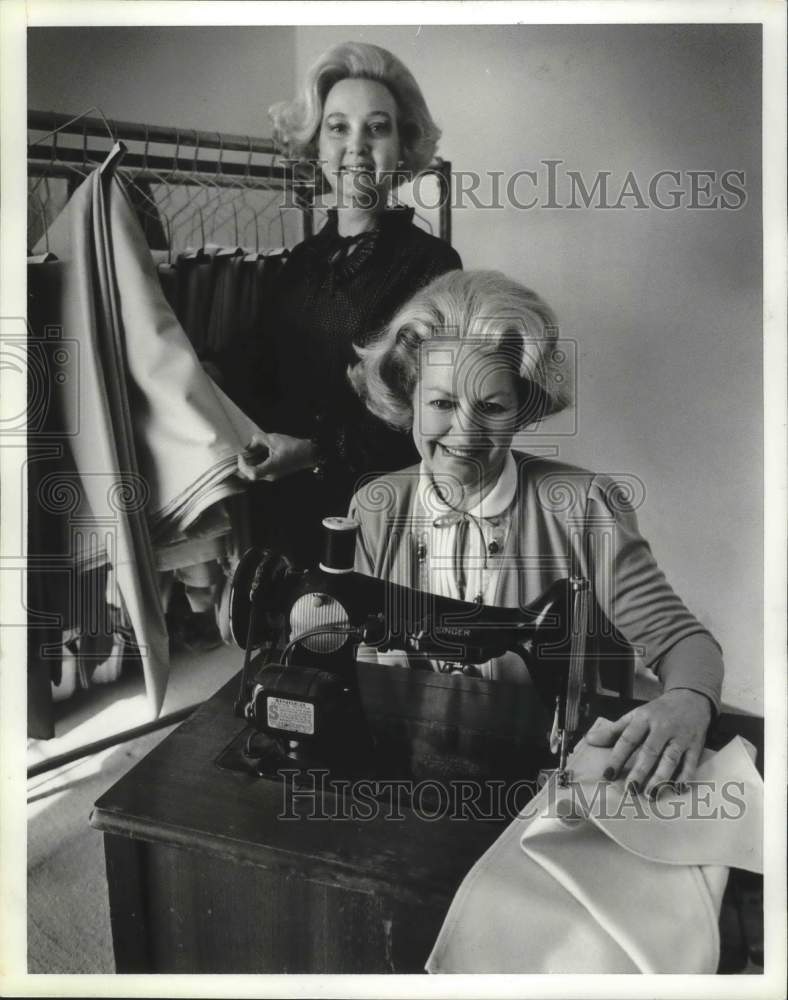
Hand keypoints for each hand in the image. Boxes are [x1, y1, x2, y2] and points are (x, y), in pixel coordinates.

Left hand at [236, 432, 315, 482]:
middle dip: (244, 463)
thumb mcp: (274, 439)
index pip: (250, 473)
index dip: (242, 465)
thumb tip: (249, 444)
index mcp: (271, 468)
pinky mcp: (274, 474)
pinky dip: (256, 463)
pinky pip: (260, 471)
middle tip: (245, 452)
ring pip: (254, 473)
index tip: (242, 454)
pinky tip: (260, 453)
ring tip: (253, 451)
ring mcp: (272, 476)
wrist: (308, 453)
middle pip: (249, 475)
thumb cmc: (293, 447)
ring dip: (250, 463)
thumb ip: (258, 439)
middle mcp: (270, 476)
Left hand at [583, 689, 712, 795]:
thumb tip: (590, 740)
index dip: (617, 757)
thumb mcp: (635, 716)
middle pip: (650, 751)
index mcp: (644, 718)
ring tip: (650, 794)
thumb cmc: (657, 712)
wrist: (690, 699)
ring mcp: (680, 737)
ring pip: (670, 758)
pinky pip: (691, 763)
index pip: (628, 739)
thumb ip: (613, 731)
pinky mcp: (695, 746)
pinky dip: (685, 777)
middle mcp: (662, 727)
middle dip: (639, 771)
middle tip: (629, 790)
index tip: (607, 775)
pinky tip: (677, 790)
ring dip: (661, 778)